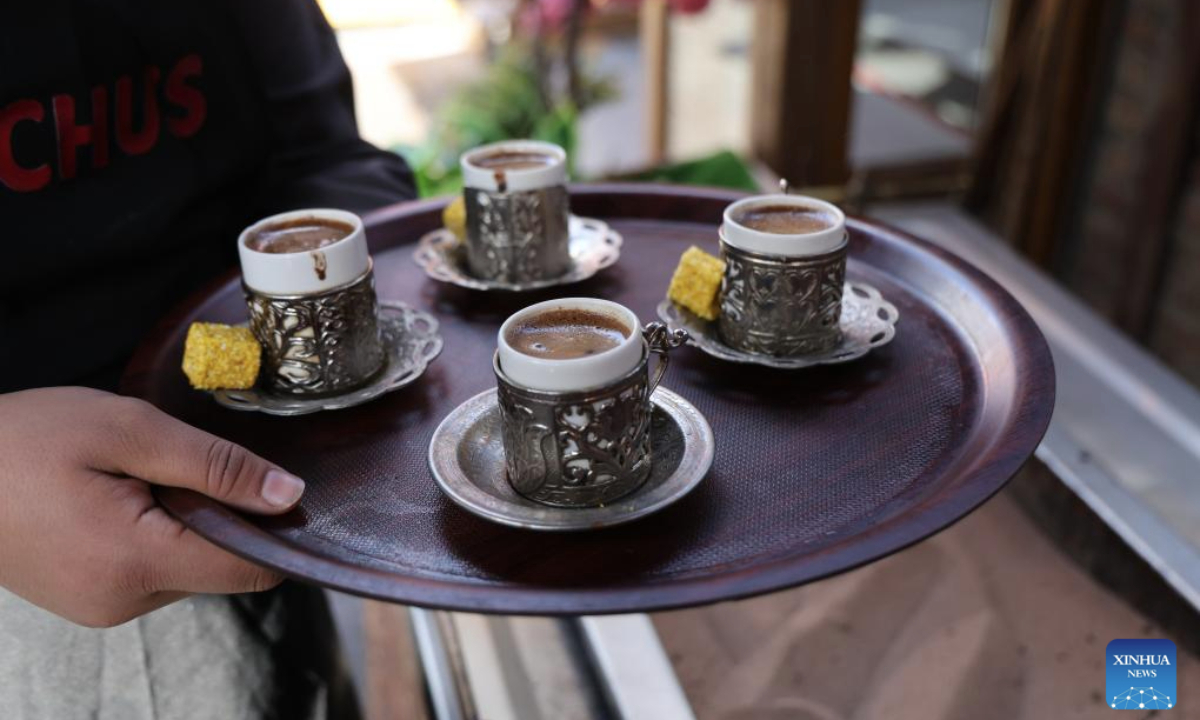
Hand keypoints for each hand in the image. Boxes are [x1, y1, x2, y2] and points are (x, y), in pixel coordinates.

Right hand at [0, 387, 304, 626]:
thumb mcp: (129, 431)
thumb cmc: (21, 441)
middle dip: (217, 513)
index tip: (269, 481)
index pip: (253, 568)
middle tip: (164, 465)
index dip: (276, 525)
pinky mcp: (90, 599)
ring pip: (190, 565)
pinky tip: (115, 497)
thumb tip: (290, 495)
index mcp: (137, 563)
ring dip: (184, 521)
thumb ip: (217, 466)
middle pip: (223, 565)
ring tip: (129, 479)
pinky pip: (153, 568)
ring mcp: (103, 607)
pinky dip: (154, 532)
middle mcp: (124, 601)